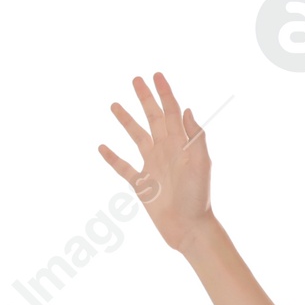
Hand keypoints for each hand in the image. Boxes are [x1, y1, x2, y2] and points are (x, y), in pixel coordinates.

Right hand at [98, 71, 210, 250]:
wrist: (190, 229)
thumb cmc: (199, 198)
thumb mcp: (202, 164)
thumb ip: (195, 137)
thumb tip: (186, 110)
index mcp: (180, 145)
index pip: (171, 112)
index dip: (164, 93)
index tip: (156, 75)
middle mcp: (166, 152)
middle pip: (153, 118)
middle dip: (145, 99)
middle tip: (136, 80)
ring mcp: (152, 167)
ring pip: (137, 137)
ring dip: (126, 121)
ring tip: (114, 105)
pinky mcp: (142, 185)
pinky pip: (124, 168)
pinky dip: (112, 158)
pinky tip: (102, 147)